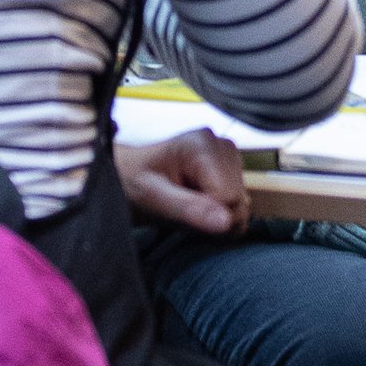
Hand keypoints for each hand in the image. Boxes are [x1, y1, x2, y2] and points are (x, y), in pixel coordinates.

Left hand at [118, 123, 250, 237]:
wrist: (125, 175)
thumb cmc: (132, 181)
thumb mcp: (151, 197)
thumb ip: (188, 208)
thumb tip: (225, 221)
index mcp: (202, 145)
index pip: (229, 196)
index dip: (207, 215)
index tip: (180, 213)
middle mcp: (221, 145)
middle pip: (238, 201)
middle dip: (213, 217)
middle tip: (181, 212)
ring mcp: (228, 157)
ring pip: (240, 206)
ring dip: (215, 218)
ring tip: (187, 208)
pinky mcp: (230, 170)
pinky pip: (238, 206)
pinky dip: (219, 215)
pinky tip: (198, 207)